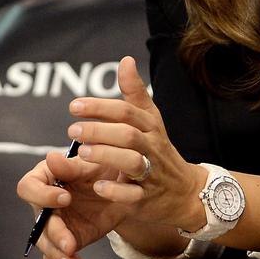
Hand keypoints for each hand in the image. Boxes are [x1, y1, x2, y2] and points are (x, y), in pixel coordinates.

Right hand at [16, 148, 135, 258]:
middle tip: (70, 242)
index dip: (42, 195)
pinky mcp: (66, 239)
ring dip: (56, 252)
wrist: (122, 188)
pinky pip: (55, 256)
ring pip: (45, 241)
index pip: (29, 187)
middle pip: (38, 221)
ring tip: (71, 257)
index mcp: (45, 178)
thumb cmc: (100, 168)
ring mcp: (55, 222)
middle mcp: (45, 202)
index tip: (65, 198)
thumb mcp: (89, 164)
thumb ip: (70, 166)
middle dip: (54, 233)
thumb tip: (51, 158)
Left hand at [66, 56, 206, 230]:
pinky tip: (98, 186)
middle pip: (128, 134)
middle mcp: (152, 147)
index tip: (74, 106)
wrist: (186, 191)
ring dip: (106, 156)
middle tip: (73, 130)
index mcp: (150, 126)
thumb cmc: (159, 150)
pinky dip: (116, 190)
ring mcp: (152, 173)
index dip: (100, 107)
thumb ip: (134, 92)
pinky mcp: (147, 198)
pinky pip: (134, 194)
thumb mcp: (151, 120)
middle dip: (99, 130)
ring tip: (82, 153)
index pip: (126, 111)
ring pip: (132, 162)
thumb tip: (125, 60)